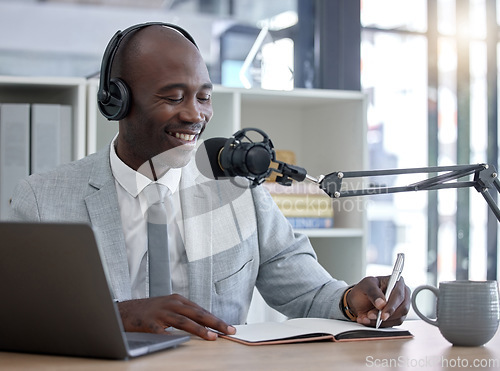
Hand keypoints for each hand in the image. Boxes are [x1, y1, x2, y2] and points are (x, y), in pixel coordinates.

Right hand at [117, 294, 235, 339]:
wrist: (124, 311)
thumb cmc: (149, 311)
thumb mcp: (169, 308)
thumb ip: (185, 314)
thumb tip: (205, 324)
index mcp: (178, 300)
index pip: (201, 310)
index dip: (216, 319)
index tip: (228, 327)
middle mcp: (172, 304)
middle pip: (198, 313)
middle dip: (215, 322)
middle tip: (229, 330)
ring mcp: (161, 313)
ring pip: (184, 320)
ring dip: (200, 329)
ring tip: (212, 336)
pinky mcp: (149, 323)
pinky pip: (162, 331)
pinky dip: (172, 335)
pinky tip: (183, 340)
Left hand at [346, 276, 410, 326]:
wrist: (359, 300)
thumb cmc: (364, 289)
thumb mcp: (366, 285)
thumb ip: (373, 292)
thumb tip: (382, 304)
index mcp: (397, 282)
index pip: (399, 294)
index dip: (392, 306)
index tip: (383, 315)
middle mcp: (402, 294)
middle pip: (402, 308)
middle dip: (386, 315)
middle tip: (371, 316)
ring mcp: (401, 306)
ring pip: (398, 318)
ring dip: (381, 321)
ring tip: (366, 317)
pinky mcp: (397, 317)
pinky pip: (393, 324)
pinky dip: (380, 325)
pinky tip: (369, 321)